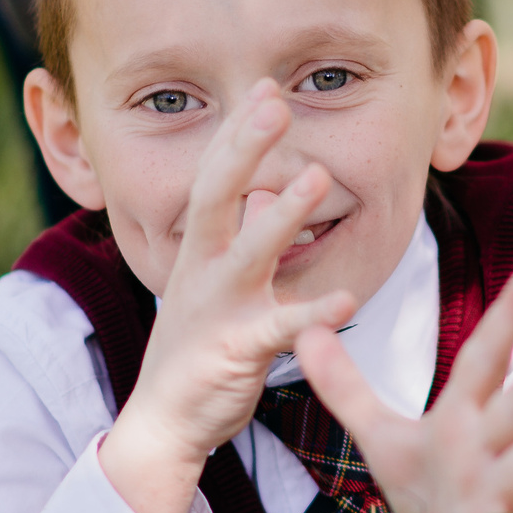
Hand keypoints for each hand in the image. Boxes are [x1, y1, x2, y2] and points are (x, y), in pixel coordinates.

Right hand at [98, 82, 356, 512]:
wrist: (164, 424)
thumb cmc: (197, 348)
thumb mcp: (214, 282)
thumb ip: (243, 235)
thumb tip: (268, 190)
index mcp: (199, 251)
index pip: (214, 178)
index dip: (237, 133)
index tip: (264, 88)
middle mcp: (202, 271)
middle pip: (216, 195)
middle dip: (243, 147)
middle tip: (273, 101)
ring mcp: (217, 310)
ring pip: (247, 254)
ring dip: (281, 215)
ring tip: (316, 177)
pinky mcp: (236, 352)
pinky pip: (279, 330)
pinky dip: (313, 315)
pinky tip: (348, 300)